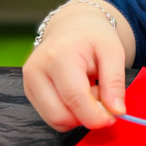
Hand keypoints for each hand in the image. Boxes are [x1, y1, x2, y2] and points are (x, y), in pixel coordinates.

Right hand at [23, 0, 134, 131]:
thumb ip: (115, 83)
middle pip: (60, 116)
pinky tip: (76, 94)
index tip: (112, 118)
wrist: (72, 25)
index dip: (95, 116)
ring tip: (88, 92)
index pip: (74, 99)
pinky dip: (68, 112)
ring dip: (77, 115)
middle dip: (86, 115)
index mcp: (58, 57)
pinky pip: (50, 116)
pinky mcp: (28, 91)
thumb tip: (117, 112)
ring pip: (54, 120)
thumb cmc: (93, 36)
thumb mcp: (113, 52)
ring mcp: (29, 82)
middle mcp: (36, 70)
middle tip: (100, 96)